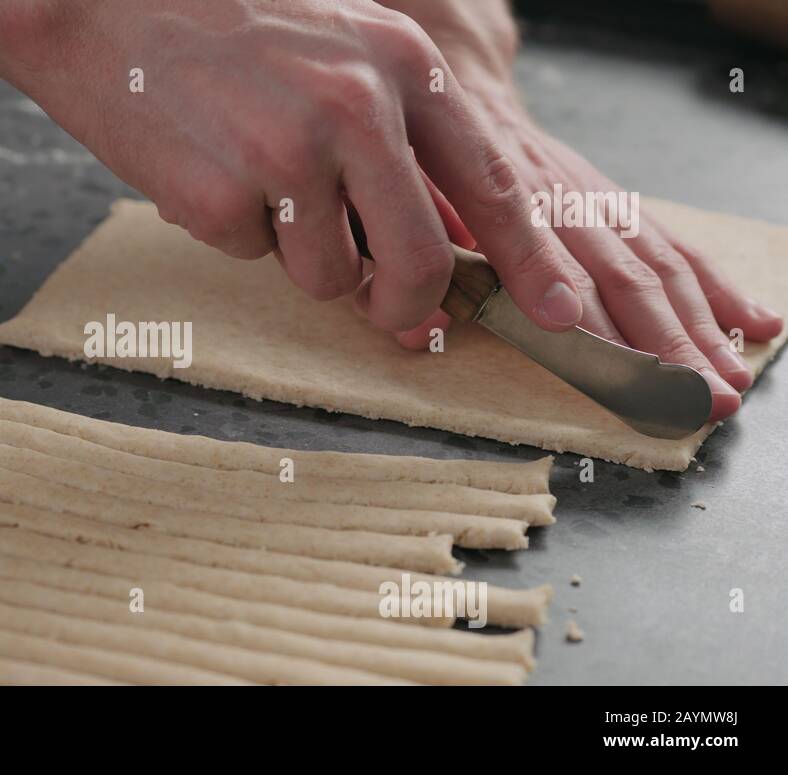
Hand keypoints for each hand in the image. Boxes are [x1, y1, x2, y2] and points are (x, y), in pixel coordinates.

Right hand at [0, 0, 587, 335]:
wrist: (101, 8)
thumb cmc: (223, 31)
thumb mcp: (337, 52)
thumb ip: (396, 147)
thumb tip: (432, 272)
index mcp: (402, 62)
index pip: (493, 178)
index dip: (534, 257)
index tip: (562, 312)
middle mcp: (359, 104)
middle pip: (421, 258)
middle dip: (404, 304)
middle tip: (385, 314)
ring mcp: (290, 150)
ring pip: (329, 275)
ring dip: (295, 253)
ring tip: (252, 179)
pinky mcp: (224, 193)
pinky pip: (251, 256)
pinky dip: (231, 231)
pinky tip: (205, 167)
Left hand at [379, 0, 783, 420]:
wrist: (455, 88)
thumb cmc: (418, 159)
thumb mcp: (396, 201)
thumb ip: (410, 261)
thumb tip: (420, 330)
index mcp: (503, 195)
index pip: (547, 255)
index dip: (574, 302)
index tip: (611, 355)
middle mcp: (561, 197)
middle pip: (619, 272)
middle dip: (662, 342)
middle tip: (694, 400)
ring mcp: (594, 200)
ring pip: (657, 264)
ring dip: (696, 329)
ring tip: (727, 384)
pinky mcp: (613, 203)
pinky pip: (673, 244)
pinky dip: (715, 287)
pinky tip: (752, 322)